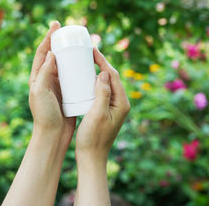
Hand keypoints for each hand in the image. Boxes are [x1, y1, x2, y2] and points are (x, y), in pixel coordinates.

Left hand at [2, 21, 75, 205]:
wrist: (53, 135)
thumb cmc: (44, 115)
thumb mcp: (40, 92)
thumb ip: (44, 74)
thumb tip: (52, 53)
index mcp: (37, 77)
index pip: (42, 52)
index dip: (48, 37)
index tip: (56, 25)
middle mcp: (46, 79)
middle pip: (54, 55)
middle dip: (61, 42)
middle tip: (71, 32)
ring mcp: (57, 85)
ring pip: (65, 64)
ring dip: (71, 53)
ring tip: (81, 44)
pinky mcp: (68, 92)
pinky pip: (74, 76)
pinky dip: (79, 68)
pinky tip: (88, 63)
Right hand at [74, 48, 129, 205]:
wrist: (91, 157)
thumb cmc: (93, 138)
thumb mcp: (97, 114)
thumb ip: (103, 94)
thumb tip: (104, 73)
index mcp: (122, 103)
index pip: (114, 76)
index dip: (103, 61)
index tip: (93, 50)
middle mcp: (121, 103)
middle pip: (112, 77)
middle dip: (102, 63)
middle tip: (89, 51)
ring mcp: (114, 107)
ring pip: (107, 83)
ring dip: (99, 71)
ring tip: (88, 60)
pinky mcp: (106, 110)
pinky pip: (102, 91)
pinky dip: (95, 82)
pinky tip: (86, 79)